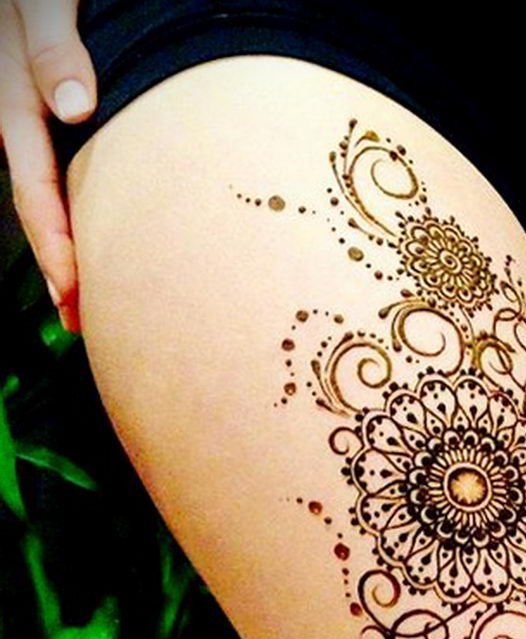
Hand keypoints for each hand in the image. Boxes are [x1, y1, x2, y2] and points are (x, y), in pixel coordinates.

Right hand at [0, 0, 95, 332]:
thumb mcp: (43, 1)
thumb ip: (54, 48)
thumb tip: (78, 106)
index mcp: (20, 99)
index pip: (36, 186)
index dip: (53, 243)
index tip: (71, 291)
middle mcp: (33, 117)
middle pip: (43, 206)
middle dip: (59, 268)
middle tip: (81, 323)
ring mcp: (51, 118)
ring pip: (59, 196)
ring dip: (74, 250)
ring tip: (90, 304)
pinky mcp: (76, 115)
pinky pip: (78, 174)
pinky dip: (89, 216)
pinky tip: (108, 242)